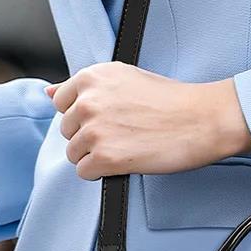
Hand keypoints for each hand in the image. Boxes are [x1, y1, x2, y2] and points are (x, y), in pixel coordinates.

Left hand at [48, 62, 250, 180]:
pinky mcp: (105, 158)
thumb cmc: (172, 101)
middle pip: (67, 131)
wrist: (202, 120)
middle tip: (122, 137)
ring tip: (126, 150)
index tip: (108, 121)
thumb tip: (49, 92)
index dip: (84, 116)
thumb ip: (87, 88)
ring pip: (74, 154)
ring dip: (96, 157)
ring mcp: (95, 131)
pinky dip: (102, 173)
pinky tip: (125, 163)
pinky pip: (85, 173)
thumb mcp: (125, 78)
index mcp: (92, 77)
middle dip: (89, 138)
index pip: (62, 103)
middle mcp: (88, 101)